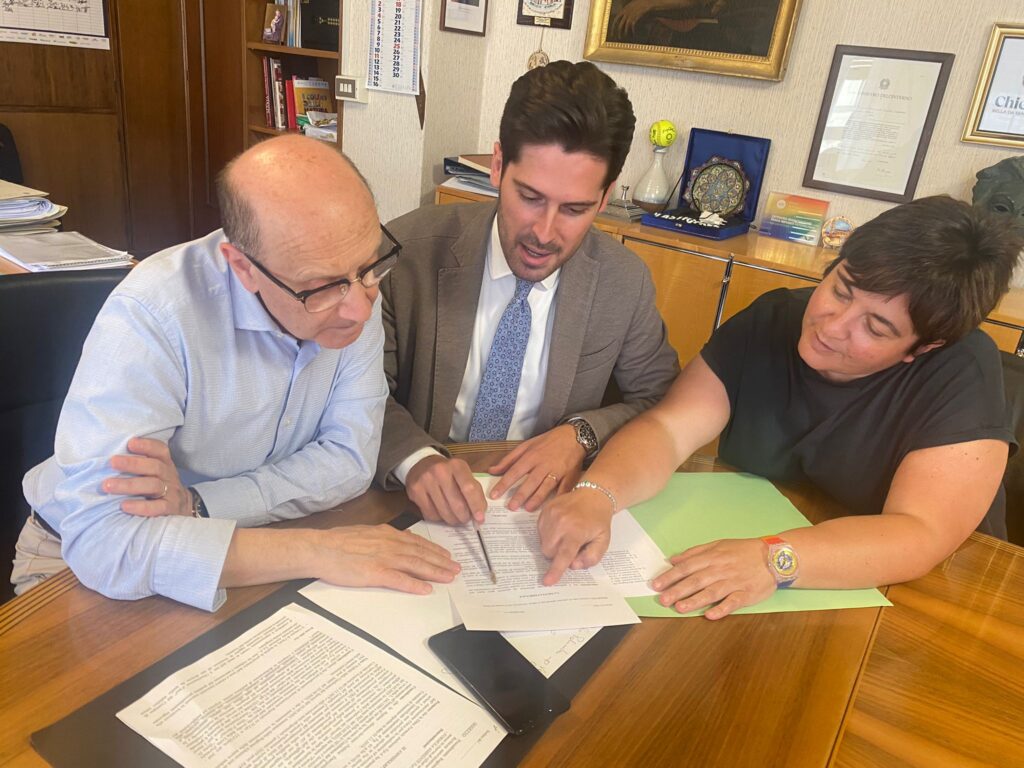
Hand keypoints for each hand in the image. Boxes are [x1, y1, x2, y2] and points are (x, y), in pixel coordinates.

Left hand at [103, 437, 190, 516]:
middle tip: (112, 462)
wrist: (185, 506)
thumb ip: (140, 464)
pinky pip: (158, 507)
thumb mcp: (156, 472)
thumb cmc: (160, 485)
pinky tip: (124, 506)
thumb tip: (108, 457)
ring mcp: (171, 492)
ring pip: (153, 485)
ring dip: (129, 485)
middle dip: (132, 463)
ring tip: (108, 486)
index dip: (147, 445)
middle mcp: (169, 476)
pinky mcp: (170, 508)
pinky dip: (141, 506)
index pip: (160, 450)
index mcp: (165, 464)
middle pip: (154, 466)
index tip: (130, 443)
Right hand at [315, 525, 459, 594]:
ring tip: (449, 577)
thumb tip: (395, 539)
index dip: (434, 550)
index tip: (446, 556)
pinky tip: (426, 589)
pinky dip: (415, 584)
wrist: (320, 548)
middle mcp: (390, 544)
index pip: (417, 542)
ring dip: (435, 571)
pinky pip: (400, 580)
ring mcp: (384, 558)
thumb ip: (382, 537)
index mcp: (387, 534)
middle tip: (456, 569)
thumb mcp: (365, 532)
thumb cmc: (337, 542)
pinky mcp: (375, 573)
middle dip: (441, 562)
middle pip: (422, 553)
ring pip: (416, 565)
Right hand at [405, 455, 486, 524]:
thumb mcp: (463, 474)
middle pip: (456, 503)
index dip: (476, 506)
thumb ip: (474, 491)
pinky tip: (441, 513)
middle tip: (466, 520)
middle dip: (464, 517)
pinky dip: (439, 518)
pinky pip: (431, 514)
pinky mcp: (415, 491)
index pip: (469, 488)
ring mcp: (426, 481)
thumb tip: (480, 514)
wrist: (422, 463)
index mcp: (457, 465)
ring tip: (455, 518)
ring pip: (444, 512)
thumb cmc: (448, 472)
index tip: (480, 519)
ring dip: (452, 520)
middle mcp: (440, 471)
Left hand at [487, 425, 584, 511]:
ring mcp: (557, 470)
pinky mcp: (571, 475)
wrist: (573, 436)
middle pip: (530, 481)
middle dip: (520, 494)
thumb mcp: (526, 445)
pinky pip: (564, 488)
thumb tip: (492, 470)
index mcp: (531, 456)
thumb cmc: (548, 441)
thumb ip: (509, 459)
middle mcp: (543, 464)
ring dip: (537, 498)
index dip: (504, 484)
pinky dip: (560, 497)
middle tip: (511, 507)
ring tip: (527, 508)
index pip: (514, 471)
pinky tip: (553, 506)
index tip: (494, 495)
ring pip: (546, 486)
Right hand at [536, 486, 614, 585]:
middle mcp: (561, 522)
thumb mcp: (603, 541)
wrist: (593, 495)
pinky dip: (548, 534)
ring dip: (552, 545)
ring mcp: (551, 514)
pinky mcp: (545, 510)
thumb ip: (591, 557)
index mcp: (576, 531)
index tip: (547, 582)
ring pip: (543, 543)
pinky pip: (540, 532)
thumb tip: (573, 565)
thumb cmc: (598, 520)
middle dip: (557, 555)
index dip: (556, 570)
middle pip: (549, 551)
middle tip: (570, 546)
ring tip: (566, 535)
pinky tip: (560, 528)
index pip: (564, 555)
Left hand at [651, 538, 775, 619]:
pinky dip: (722, 609)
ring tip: (680, 608)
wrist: (774, 557)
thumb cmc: (743, 551)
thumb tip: (674, 560)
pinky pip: (733, 602)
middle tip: (662, 599)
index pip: (687, 567)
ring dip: (695, 600)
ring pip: (712, 592)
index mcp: (713, 557)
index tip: (656, 584)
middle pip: (696, 580)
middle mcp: (721, 570)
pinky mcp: (747, 594)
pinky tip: (710, 615)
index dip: (670, 576)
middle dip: (678, 590)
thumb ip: (695, 552)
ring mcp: (734, 582)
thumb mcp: (718, 544)